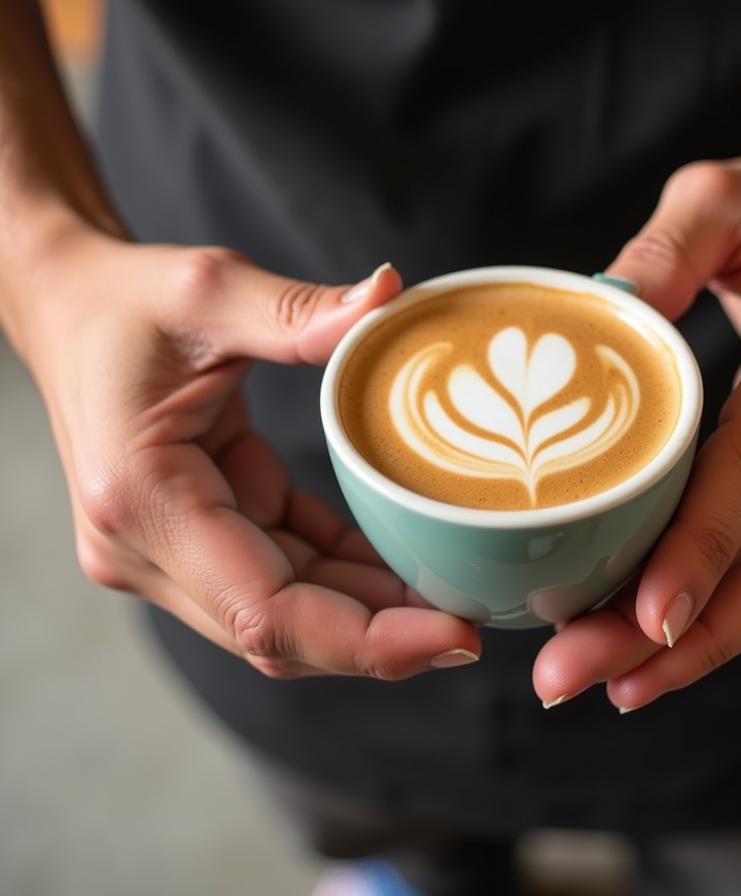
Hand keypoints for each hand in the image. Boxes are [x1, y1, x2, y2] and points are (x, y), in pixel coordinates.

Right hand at [23, 233, 480, 679]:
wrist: (70, 308)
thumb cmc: (124, 300)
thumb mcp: (210, 291)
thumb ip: (299, 311)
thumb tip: (388, 296)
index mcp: (143, 500)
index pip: (264, 612)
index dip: (366, 641)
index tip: (457, 635)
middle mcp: (146, 548)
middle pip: (281, 631)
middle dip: (383, 636)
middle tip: (478, 621)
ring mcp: (170, 550)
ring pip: (287, 612)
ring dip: (370, 609)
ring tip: (454, 591)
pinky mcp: (199, 534)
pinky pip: (285, 570)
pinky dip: (345, 571)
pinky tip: (404, 559)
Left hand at [534, 134, 740, 709]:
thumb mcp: (719, 196)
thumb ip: (657, 252)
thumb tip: (586, 319)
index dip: (706, 545)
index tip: (645, 620)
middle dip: (696, 637)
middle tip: (584, 680)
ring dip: (711, 642)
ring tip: (611, 681)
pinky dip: (729, 604)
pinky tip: (654, 633)